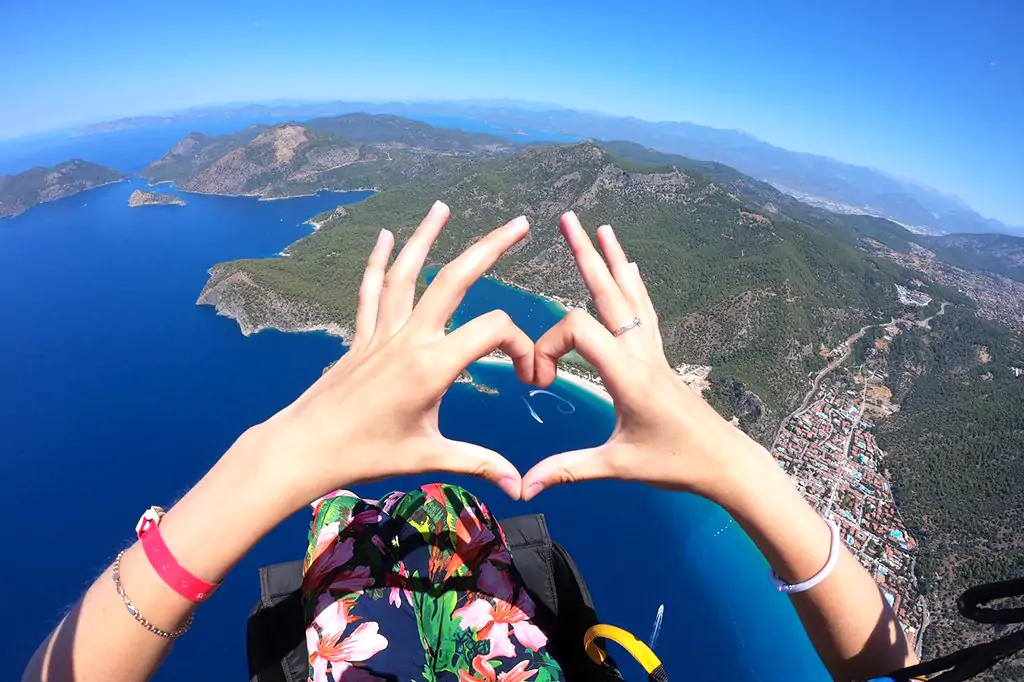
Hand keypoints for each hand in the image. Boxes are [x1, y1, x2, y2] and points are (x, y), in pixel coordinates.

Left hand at [256, 201, 533, 507]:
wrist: (305, 448)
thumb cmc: (366, 456)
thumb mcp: (429, 457)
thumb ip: (479, 463)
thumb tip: (520, 486)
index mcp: (432, 366)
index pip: (493, 331)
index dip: (522, 347)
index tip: (530, 376)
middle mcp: (408, 339)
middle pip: (454, 279)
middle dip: (490, 247)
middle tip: (519, 224)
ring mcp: (381, 333)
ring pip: (407, 272)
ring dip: (427, 237)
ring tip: (443, 207)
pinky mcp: (360, 336)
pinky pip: (371, 290)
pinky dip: (379, 261)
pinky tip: (384, 235)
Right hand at [522, 211, 766, 501]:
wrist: (725, 462)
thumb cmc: (675, 464)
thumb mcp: (618, 467)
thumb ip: (567, 471)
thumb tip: (523, 486)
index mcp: (628, 373)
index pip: (578, 331)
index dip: (546, 347)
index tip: (536, 382)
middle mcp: (641, 353)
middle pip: (608, 290)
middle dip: (584, 253)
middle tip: (566, 218)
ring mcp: (653, 351)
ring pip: (629, 293)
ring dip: (611, 258)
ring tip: (599, 226)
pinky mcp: (659, 357)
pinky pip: (644, 309)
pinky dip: (633, 283)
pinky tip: (632, 265)